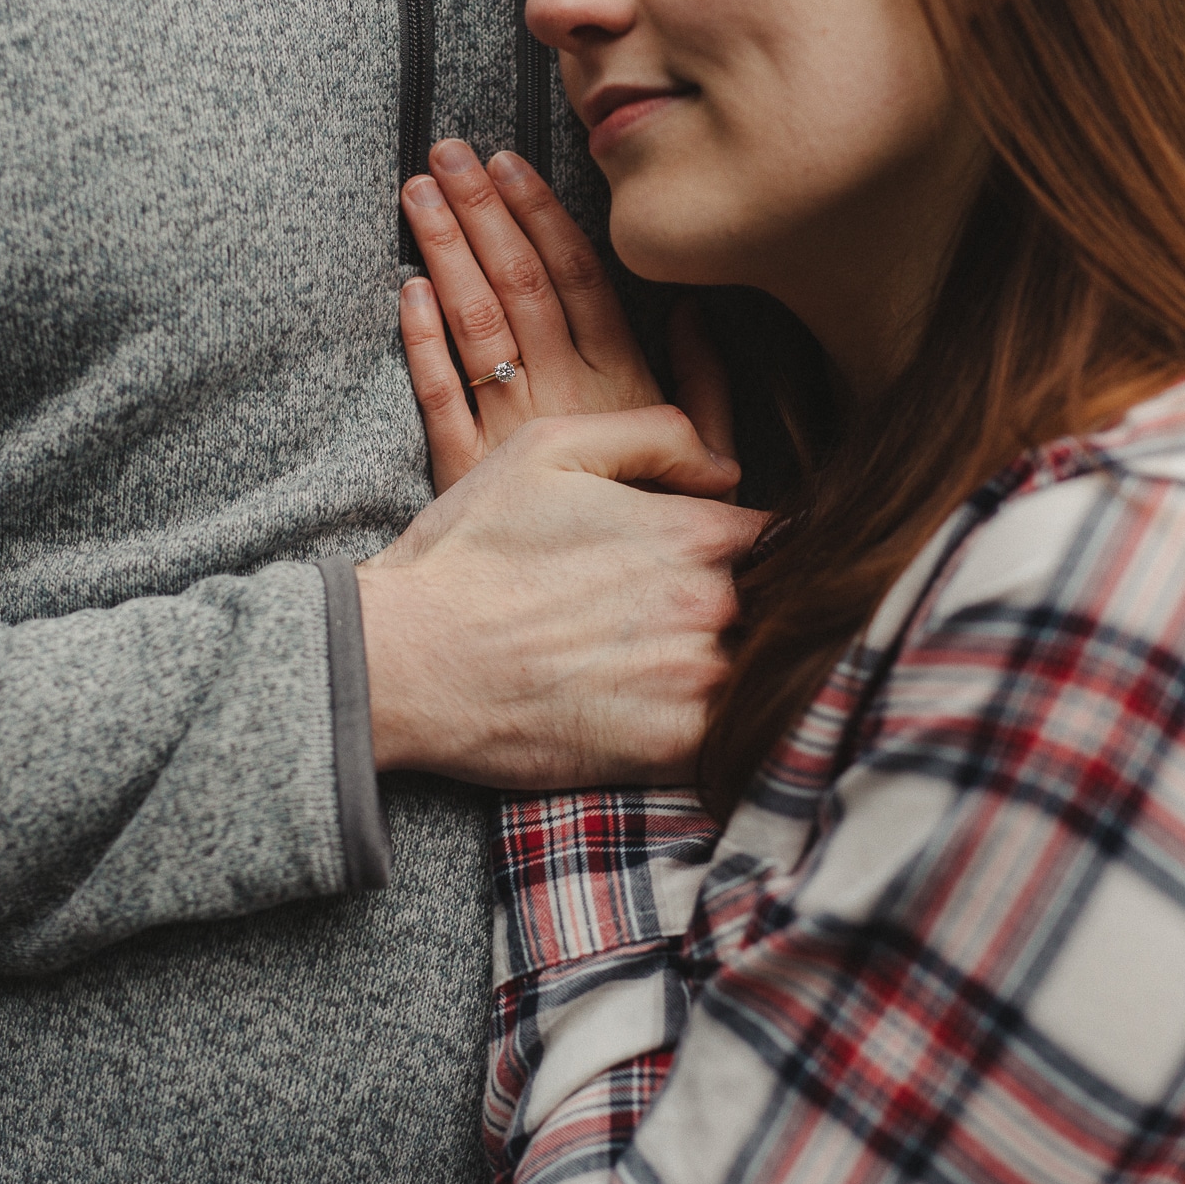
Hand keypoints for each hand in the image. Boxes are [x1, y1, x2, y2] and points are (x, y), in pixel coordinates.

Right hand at [359, 406, 768, 786]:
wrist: (406, 660)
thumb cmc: (471, 552)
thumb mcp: (549, 448)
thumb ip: (656, 435)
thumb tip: (729, 466)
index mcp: (694, 531)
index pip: (778, 539)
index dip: (755, 551)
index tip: (723, 565)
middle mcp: (709, 604)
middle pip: (774, 608)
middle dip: (746, 611)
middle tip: (679, 622)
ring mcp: (695, 682)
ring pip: (757, 675)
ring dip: (733, 672)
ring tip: (667, 671)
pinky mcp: (671, 748)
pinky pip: (731, 740)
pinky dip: (718, 731)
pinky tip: (666, 716)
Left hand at [399, 139, 734, 489]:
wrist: (612, 602)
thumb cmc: (665, 521)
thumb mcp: (712, 454)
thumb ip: (706, 381)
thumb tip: (693, 310)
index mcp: (619, 381)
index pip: (576, 277)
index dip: (539, 214)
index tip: (509, 162)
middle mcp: (564, 395)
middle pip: (518, 284)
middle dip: (481, 211)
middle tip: (446, 153)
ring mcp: (510, 428)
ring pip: (475, 325)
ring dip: (445, 253)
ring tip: (418, 192)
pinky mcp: (465, 467)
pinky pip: (438, 395)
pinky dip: (419, 341)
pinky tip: (404, 290)